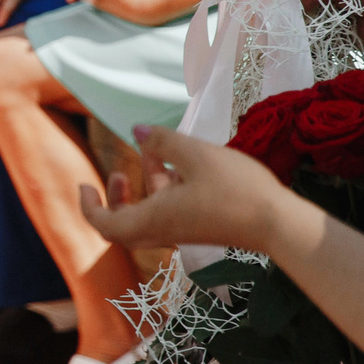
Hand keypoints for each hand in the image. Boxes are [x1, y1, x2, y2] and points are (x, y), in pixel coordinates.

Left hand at [77, 123, 300, 257]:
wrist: (279, 224)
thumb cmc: (236, 189)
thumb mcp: (195, 154)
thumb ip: (163, 141)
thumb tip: (136, 131)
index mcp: (153, 221)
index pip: (105, 226)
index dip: (89, 207)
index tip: (83, 185)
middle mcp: (165, 232)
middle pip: (124, 225)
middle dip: (115, 199)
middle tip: (118, 173)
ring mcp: (186, 232)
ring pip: (151, 214)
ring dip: (148, 184)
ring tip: (157, 149)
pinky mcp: (204, 228)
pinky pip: (173, 212)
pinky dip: (169, 189)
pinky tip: (183, 162)